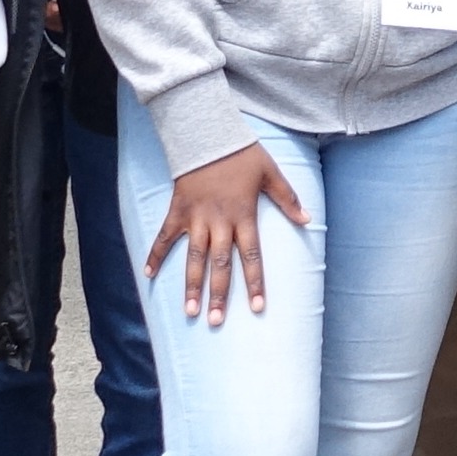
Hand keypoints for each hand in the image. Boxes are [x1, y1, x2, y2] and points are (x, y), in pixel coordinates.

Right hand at [148, 142, 305, 324]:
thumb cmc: (242, 154)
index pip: (251, 256)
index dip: (254, 283)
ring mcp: (195, 218)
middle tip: (215, 322)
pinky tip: (147, 275)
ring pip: (193, 257)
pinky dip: (155, 254)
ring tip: (190, 310)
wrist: (206, 133)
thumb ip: (288, 199)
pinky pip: (164, 237)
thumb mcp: (271, 173)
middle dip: (218, 294)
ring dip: (191, 285)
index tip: (257, 308)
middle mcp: (219, 221)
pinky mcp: (177, 210)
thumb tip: (309, 220)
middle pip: (219, 265)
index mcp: (243, 215)